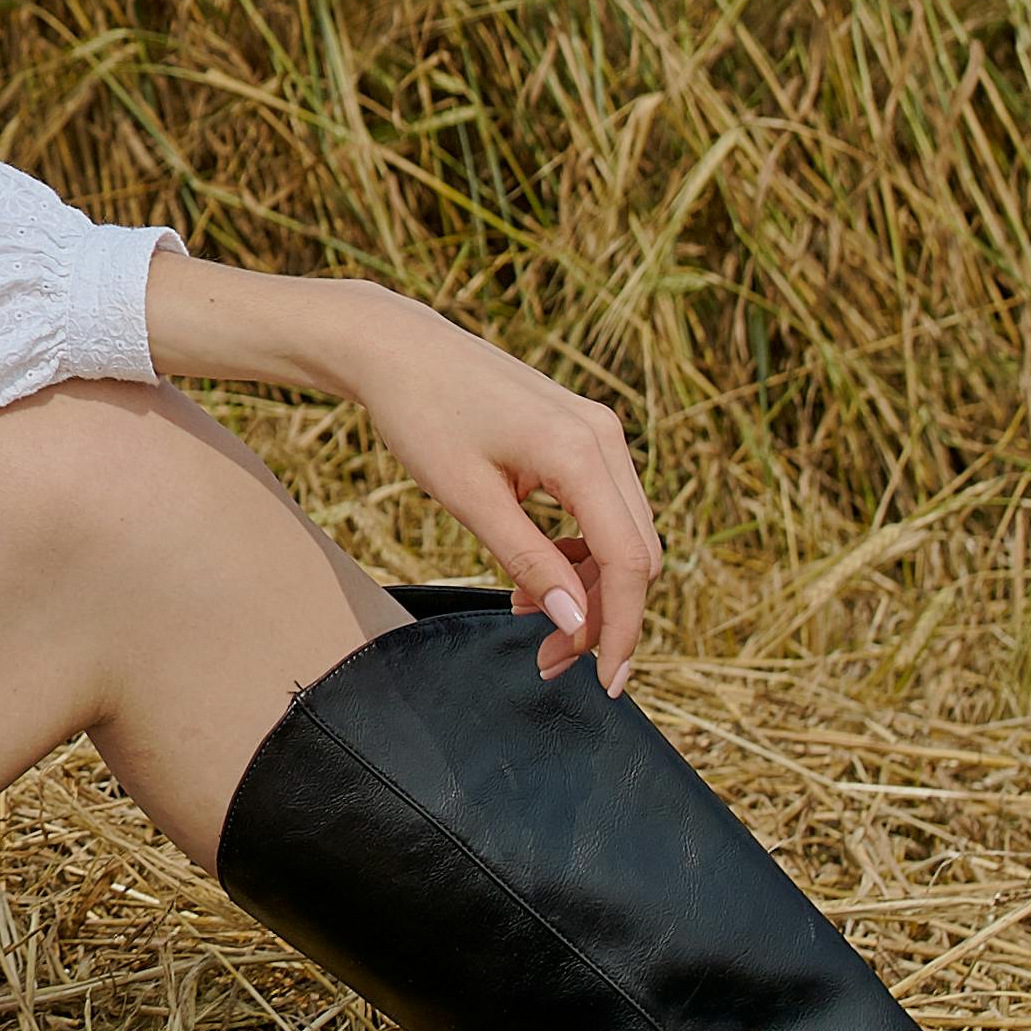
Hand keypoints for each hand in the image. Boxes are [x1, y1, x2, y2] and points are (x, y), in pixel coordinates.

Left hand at [141, 262, 659, 686]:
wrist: (396, 347)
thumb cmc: (421, 415)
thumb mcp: (469, 499)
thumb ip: (529, 560)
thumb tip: (577, 624)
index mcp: (582, 452)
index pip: (628, 561)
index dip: (622, 629)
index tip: (605, 684)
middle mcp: (605, 439)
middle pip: (634, 554)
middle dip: (602, 616)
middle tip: (549, 661)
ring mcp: (597, 432)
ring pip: (621, 534)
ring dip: (586, 586)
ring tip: (526, 611)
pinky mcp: (580, 434)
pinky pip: (600, 509)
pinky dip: (576, 551)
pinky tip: (533, 576)